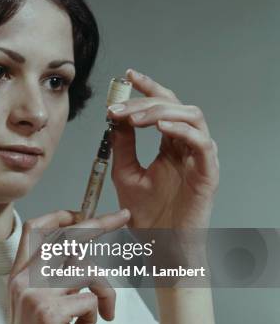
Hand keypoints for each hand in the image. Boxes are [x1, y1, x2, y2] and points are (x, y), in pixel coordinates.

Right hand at [0, 208, 130, 323]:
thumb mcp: (35, 307)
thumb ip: (49, 280)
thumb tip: (81, 258)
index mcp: (18, 276)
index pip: (36, 229)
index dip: (61, 215)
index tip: (83, 214)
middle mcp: (24, 279)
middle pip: (67, 236)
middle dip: (99, 223)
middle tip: (122, 216)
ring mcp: (36, 294)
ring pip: (87, 269)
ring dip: (104, 290)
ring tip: (103, 312)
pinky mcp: (52, 312)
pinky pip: (91, 299)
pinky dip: (96, 316)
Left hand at [107, 68, 218, 229]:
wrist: (160, 246)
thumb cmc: (147, 215)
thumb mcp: (125, 174)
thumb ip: (123, 146)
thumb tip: (115, 118)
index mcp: (170, 145)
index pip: (163, 105)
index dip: (148, 88)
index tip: (128, 76)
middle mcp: (187, 146)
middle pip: (175, 105)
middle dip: (144, 101)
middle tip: (118, 109)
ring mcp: (199, 158)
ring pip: (192, 116)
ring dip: (161, 111)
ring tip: (134, 118)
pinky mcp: (208, 173)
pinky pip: (202, 143)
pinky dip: (183, 130)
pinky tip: (162, 128)